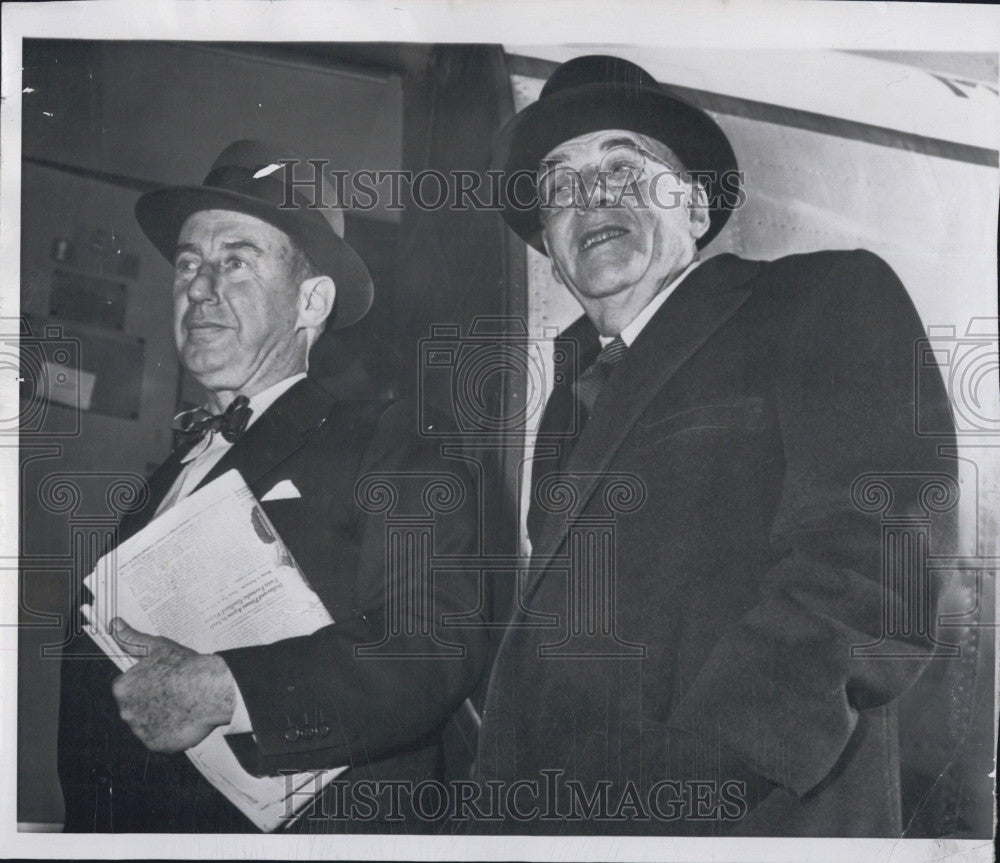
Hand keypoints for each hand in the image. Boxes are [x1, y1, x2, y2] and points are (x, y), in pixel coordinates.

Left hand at [110, 618, 235, 752]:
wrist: (210, 691)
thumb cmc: (184, 668)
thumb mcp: (157, 647)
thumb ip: (131, 638)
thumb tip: (114, 625)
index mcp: (122, 688)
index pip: (128, 687)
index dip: (146, 682)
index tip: (163, 679)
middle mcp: (126, 712)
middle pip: (135, 706)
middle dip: (150, 701)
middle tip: (173, 692)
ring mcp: (141, 731)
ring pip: (147, 723)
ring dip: (159, 717)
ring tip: (182, 705)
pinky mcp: (157, 745)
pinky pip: (160, 738)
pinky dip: (169, 732)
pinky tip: (183, 719)